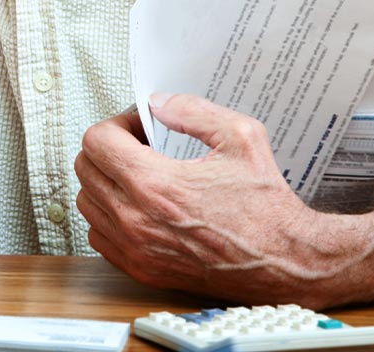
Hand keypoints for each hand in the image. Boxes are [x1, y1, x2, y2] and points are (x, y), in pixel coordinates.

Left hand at [74, 93, 358, 306]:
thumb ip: (194, 111)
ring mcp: (135, 249)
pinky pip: (98, 235)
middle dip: (107, 148)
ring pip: (86, 201)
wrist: (288, 264)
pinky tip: (138, 206)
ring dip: (105, 181)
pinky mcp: (141, 270)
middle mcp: (137, 220)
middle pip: (85, 168)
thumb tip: (158, 104)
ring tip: (139, 175)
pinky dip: (108, 216)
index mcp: (155, 185)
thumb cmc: (268, 208)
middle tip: (138, 146)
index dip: (116, 124)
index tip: (139, 127)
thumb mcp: (242, 138)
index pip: (96, 141)